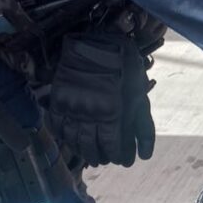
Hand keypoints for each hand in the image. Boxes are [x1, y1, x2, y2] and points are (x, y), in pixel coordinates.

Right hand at [48, 32, 155, 167]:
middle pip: (92, 148)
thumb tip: (144, 156)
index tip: (123, 160)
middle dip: (100, 157)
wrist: (97, 42)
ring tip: (90, 154)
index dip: (119, 157)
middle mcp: (91, 114)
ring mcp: (72, 108)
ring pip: (74, 140)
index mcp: (113, 114)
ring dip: (82, 151)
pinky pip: (58, 126)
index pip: (113, 147)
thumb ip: (143, 128)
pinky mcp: (59, 100)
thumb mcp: (139, 97)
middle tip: (105, 159)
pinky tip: (71, 140)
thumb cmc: (124, 69)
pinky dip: (64, 137)